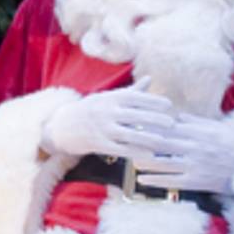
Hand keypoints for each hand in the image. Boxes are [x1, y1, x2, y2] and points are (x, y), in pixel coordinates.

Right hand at [40, 77, 176, 159]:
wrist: (61, 126)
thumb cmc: (89, 110)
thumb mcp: (107, 97)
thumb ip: (130, 91)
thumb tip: (150, 79)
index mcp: (111, 98)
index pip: (136, 98)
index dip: (154, 101)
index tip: (169, 105)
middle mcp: (107, 112)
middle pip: (137, 115)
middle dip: (156, 119)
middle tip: (173, 124)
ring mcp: (102, 128)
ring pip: (131, 134)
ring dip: (149, 138)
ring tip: (165, 141)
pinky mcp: (98, 144)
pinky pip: (121, 149)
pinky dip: (136, 152)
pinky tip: (150, 155)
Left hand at [135, 113, 233, 194]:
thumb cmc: (230, 143)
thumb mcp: (214, 128)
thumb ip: (193, 122)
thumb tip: (174, 114)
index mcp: (197, 132)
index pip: (167, 127)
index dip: (148, 126)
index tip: (133, 124)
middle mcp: (194, 148)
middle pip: (162, 144)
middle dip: (141, 143)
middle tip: (124, 142)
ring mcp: (195, 165)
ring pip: (164, 163)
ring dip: (144, 163)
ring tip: (129, 161)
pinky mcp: (197, 181)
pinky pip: (172, 181)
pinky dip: (155, 180)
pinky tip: (141, 179)